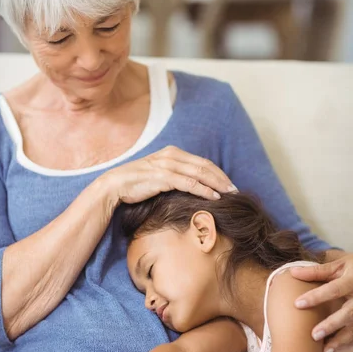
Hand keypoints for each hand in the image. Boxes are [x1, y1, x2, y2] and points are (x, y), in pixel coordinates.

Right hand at [101, 146, 235, 204]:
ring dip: (218, 184)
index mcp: (173, 153)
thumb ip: (174, 176)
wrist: (115, 185)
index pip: (202, 162)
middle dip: (223, 178)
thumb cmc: (136, 183)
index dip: (219, 173)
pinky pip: (190, 184)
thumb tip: (191, 186)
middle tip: (236, 190)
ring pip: (201, 173)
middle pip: (206, 166)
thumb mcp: (158, 175)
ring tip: (231, 194)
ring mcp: (168, 165)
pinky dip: (204, 190)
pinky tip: (214, 198)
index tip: (230, 184)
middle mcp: (172, 156)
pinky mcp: (163, 177)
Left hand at [291, 253, 352, 351]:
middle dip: (331, 325)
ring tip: (325, 351)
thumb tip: (292, 272)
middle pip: (348, 313)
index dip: (316, 297)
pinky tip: (333, 349)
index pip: (334, 289)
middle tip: (313, 335)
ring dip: (341, 340)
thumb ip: (317, 271)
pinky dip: (346, 342)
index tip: (297, 304)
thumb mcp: (338, 265)